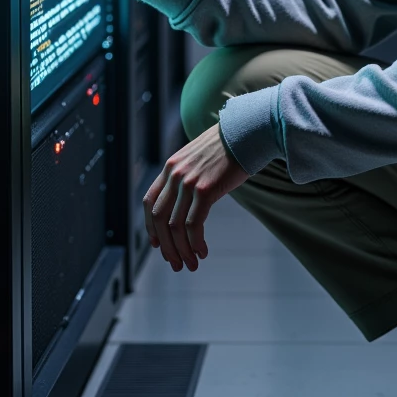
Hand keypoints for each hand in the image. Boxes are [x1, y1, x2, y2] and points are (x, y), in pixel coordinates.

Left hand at [143, 125, 248, 271]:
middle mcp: (175, 174)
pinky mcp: (205, 189)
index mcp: (170, 167)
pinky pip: (193, 225)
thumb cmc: (229, 147)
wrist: (247, 131)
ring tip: (191, 264)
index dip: (150, 227)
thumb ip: (189, 175)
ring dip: (181, 250)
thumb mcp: (199, 158)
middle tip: (176, 264)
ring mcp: (188, 182)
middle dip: (166, 246)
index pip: (149, 202)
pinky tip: (203, 252)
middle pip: (159, 219)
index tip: (157, 245)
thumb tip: (190, 198)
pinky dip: (195, 243)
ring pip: (175, 226)